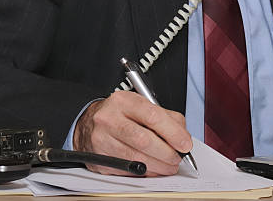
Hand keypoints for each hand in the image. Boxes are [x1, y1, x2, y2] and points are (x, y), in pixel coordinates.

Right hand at [73, 90, 192, 176]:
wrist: (87, 124)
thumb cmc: (118, 114)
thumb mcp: (139, 105)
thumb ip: (164, 116)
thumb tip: (182, 135)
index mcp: (123, 101)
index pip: (152, 116)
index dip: (172, 132)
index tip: (185, 143)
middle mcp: (109, 118)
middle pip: (144, 140)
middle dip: (167, 152)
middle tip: (178, 158)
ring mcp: (102, 140)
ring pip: (136, 158)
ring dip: (158, 166)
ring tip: (169, 165)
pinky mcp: (100, 159)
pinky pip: (127, 170)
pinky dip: (145, 172)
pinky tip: (153, 169)